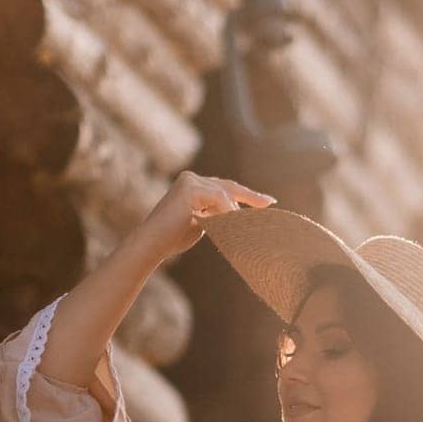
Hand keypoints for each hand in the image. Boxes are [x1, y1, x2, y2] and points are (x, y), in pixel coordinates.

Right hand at [135, 169, 275, 260]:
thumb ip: (216, 215)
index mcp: (193, 183)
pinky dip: (227, 212)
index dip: (246, 195)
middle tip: (270, 203)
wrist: (152, 244)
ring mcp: (190, 180)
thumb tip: (237, 218)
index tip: (266, 202)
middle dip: (251, 196)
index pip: (224, 188)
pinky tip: (233, 223)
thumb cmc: (174, 239)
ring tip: (245, 227)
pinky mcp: (190, 188)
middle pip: (228, 186)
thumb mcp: (201, 223)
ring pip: (224, 194)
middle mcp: (191, 178)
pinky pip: (218, 199)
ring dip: (236, 212)